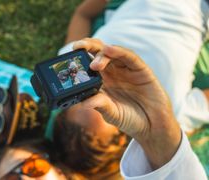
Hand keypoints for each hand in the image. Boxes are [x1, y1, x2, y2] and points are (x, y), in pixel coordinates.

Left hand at [73, 38, 180, 168]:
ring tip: (94, 64)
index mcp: (100, 81)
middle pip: (96, 52)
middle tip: (76, 47)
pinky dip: (119, 51)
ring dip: (101, 53)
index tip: (67, 56)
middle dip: (86, 46)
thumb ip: (100, 105)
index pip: (86, 64)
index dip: (77, 58)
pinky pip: (128, 56)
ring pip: (111, 52)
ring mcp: (125, 68)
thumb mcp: (111, 114)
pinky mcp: (139, 68)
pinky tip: (110, 50)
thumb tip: (83, 103)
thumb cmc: (129, 119)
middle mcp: (111, 71)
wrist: (152, 126)